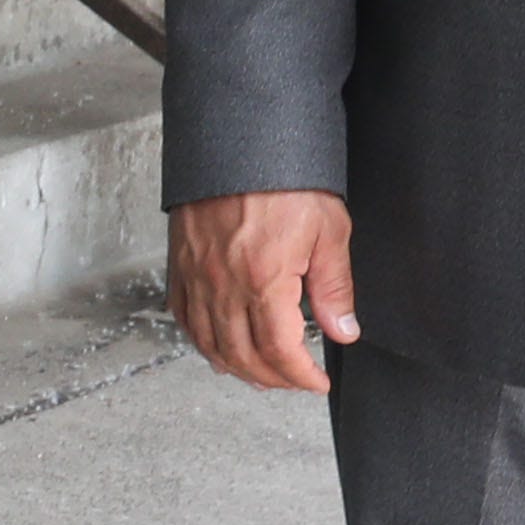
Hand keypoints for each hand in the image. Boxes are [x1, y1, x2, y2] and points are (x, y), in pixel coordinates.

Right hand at [169, 191, 360, 393]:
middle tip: (295, 381)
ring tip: (260, 375)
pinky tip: (218, 346)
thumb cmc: (285, 180)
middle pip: (243, 356)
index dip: (300, 376)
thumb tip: (343, 330)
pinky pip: (185, 318)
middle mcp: (224, 286)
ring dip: (237, 367)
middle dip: (273, 379)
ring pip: (209, 344)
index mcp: (264, 280)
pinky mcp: (181, 267)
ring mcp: (197, 278)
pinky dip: (202, 341)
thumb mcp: (329, 232)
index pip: (280, 351)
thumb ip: (334, 288)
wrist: (240, 142)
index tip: (316, 381)